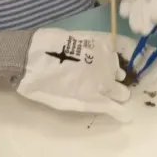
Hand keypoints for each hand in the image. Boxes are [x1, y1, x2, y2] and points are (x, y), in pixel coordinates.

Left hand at [17, 29, 131, 120]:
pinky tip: (97, 60)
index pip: (118, 109)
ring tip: (102, 75)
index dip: (121, 112)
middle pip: (122, 91)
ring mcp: (102, 59)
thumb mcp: (65, 102)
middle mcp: (103, 79)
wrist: (33, 56)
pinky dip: (107, 59)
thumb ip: (87, 103)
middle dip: (119, 94)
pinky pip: (111, 54)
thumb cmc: (44, 85)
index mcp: (94, 97)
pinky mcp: (97, 43)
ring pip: (118, 71)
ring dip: (113, 75)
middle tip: (110, 93)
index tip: (123, 113)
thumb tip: (103, 104)